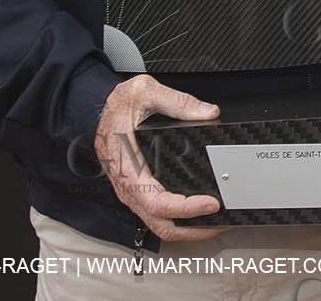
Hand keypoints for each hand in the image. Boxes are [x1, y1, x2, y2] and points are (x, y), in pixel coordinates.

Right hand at [94, 74, 225, 240]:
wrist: (100, 111)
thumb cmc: (117, 105)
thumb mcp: (145, 92)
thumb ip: (178, 101)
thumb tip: (208, 113)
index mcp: (128, 166)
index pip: (156, 202)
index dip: (185, 209)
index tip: (210, 203)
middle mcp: (128, 186)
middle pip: (159, 224)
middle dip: (193, 229)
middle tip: (221, 220)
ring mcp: (132, 192)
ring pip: (158, 224)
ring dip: (188, 229)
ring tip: (215, 221)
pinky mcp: (138, 191)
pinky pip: (157, 215)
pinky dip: (179, 220)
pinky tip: (198, 213)